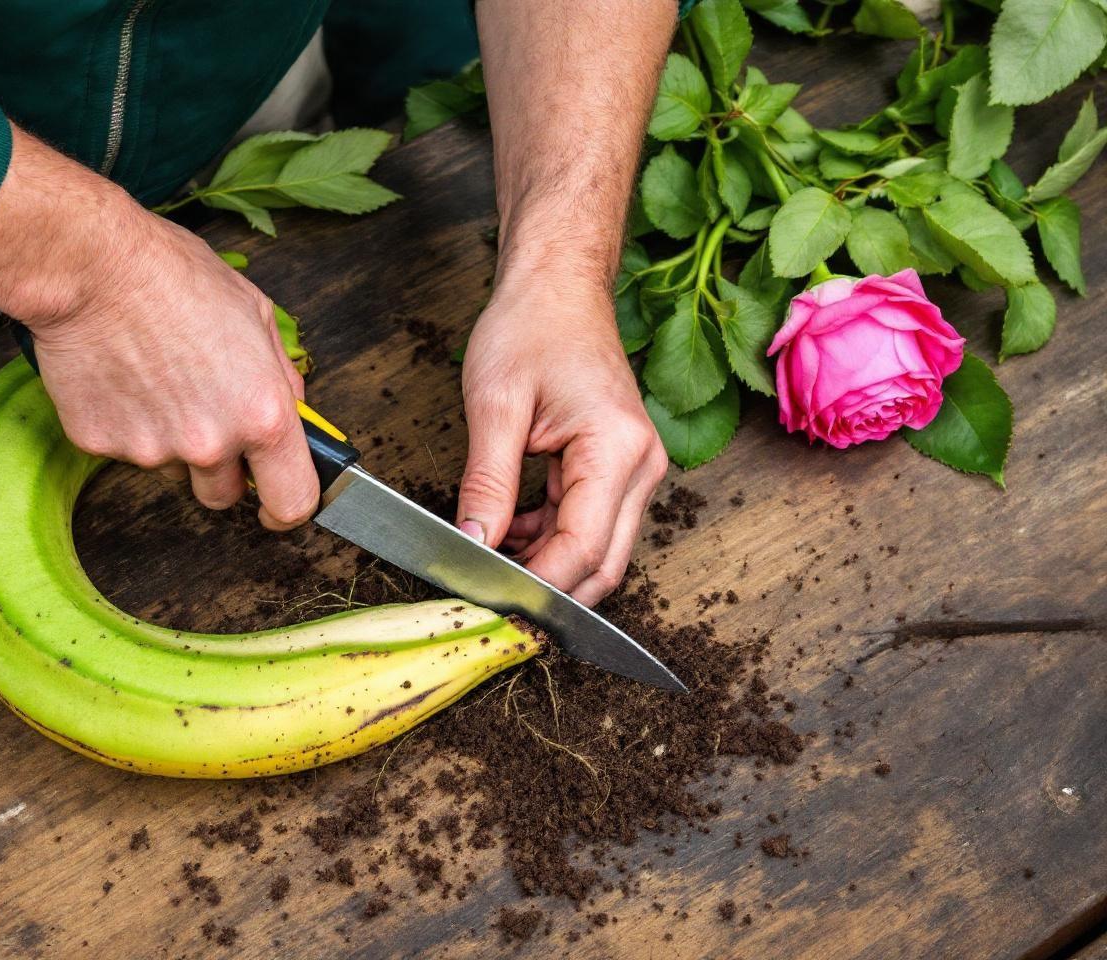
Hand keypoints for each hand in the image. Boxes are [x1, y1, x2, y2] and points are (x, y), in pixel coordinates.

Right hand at [0, 126, 317, 529]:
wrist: (91, 266)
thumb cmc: (174, 276)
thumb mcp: (256, 312)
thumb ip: (281, 374)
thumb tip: (293, 410)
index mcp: (262, 415)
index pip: (292, 502)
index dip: (288, 509)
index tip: (277, 505)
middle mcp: (210, 444)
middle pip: (223, 496)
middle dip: (220, 469)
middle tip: (202, 413)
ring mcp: (152, 451)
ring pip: (171, 467)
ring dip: (169, 438)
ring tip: (154, 375)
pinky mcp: (100, 446)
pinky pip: (122, 448)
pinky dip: (123, 421)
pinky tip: (120, 374)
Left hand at [456, 274, 666, 605]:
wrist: (557, 287)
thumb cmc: (531, 328)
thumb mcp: (494, 405)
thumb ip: (487, 483)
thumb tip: (473, 544)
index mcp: (618, 449)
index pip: (582, 548)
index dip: (536, 585)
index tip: (488, 598)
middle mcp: (641, 466)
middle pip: (602, 564)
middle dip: (547, 591)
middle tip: (487, 598)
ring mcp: (635, 470)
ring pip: (596, 551)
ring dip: (544, 566)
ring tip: (486, 558)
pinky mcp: (617, 470)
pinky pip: (587, 526)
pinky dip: (547, 540)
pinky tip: (506, 532)